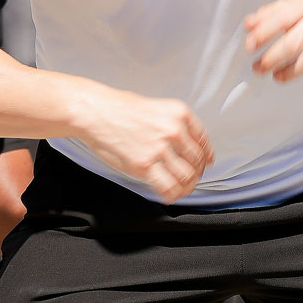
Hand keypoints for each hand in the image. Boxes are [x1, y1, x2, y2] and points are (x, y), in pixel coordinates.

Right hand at [76, 86, 212, 203]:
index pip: (203, 140)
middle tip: (190, 179)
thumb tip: (183, 146)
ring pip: (186, 177)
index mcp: (179, 113)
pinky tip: (169, 195)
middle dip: (195, 173)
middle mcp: (174, 130)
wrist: (96, 112)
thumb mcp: (156, 107)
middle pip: (197, 161)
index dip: (205, 156)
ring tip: (181, 189)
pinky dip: (172, 195)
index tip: (205, 164)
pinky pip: (168, 188)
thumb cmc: (119, 108)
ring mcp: (160, 149)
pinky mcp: (144, 165)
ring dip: (186, 186)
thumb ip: (173, 125)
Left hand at [245, 0, 302, 83]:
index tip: (249, 46)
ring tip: (277, 76)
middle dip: (271, 59)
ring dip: (289, 72)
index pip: (281, 18)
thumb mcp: (296, 6)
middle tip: (258, 68)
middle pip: (293, 43)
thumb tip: (248, 24)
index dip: (263, 33)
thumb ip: (270, 14)